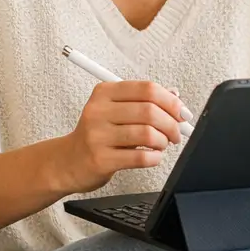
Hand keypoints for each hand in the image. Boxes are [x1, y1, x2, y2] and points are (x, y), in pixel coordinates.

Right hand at [59, 80, 191, 192]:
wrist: (67, 162)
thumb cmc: (97, 135)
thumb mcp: (115, 110)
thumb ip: (144, 101)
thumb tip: (175, 96)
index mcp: (104, 93)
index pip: (147, 89)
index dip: (171, 101)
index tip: (182, 112)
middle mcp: (98, 111)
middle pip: (149, 111)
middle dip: (172, 124)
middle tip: (176, 133)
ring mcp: (97, 135)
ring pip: (147, 134)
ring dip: (163, 141)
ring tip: (162, 145)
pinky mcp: (100, 159)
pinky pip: (140, 158)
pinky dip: (155, 158)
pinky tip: (152, 157)